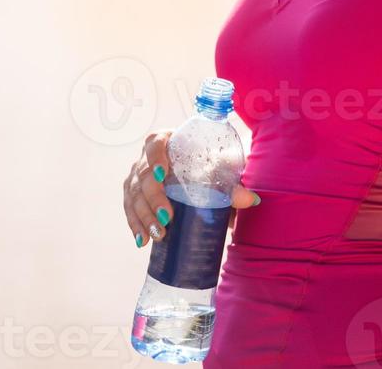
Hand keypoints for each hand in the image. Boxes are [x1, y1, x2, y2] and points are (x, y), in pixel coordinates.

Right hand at [123, 129, 260, 247]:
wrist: (203, 175)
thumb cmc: (211, 167)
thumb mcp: (221, 172)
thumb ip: (234, 185)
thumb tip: (250, 200)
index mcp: (168, 140)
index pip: (155, 143)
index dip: (155, 157)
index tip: (163, 174)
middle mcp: (148, 157)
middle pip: (143, 174)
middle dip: (153, 198)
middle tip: (167, 218)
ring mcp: (138, 176)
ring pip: (134, 194)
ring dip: (144, 216)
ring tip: (158, 234)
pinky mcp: (135, 195)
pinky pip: (130, 209)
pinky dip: (135, 225)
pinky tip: (142, 241)